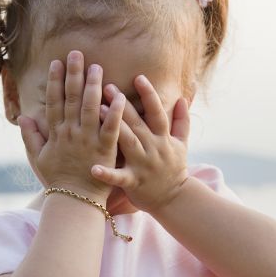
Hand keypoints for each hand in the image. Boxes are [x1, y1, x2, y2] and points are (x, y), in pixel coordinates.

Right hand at [18, 50, 125, 201]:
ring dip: (94, 86)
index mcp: (56, 133)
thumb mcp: (39, 158)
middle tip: (77, 54)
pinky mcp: (105, 149)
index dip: (55, 81)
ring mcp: (88, 140)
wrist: (75, 200)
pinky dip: (115, 112)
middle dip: (74, 74)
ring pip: (91, 108)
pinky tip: (119, 96)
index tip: (56, 63)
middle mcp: (71, 133)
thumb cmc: (58, 179)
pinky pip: (111, 127)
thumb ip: (30, 136)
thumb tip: (22, 116)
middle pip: (72, 98)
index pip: (54, 102)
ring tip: (97, 67)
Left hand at [92, 74, 190, 213]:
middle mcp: (153, 148)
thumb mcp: (182, 144)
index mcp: (163, 138)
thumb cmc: (173, 169)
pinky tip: (93, 168)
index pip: (156, 112)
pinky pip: (119, 177)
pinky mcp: (134, 182)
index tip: (138, 77)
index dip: (149, 94)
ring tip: (98, 110)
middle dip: (122, 104)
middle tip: (105, 86)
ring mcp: (143, 165)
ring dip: (113, 126)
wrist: (173, 200)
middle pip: (136, 122)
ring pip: (127, 142)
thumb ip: (182, 121)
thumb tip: (182, 99)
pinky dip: (107, 173)